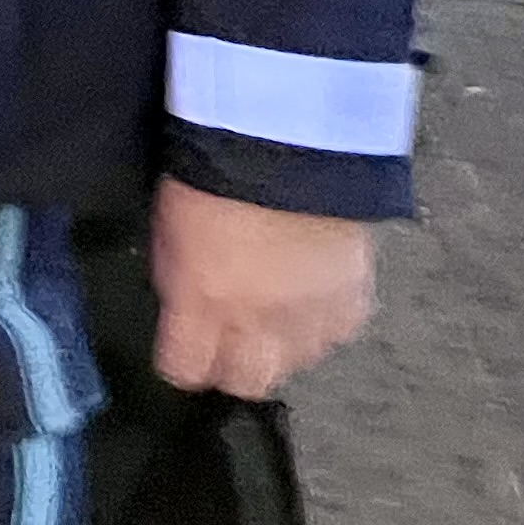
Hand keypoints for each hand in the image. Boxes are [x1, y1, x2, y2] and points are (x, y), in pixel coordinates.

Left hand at [150, 179, 376, 396]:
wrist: (288, 143)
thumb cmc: (213, 172)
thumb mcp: (170, 231)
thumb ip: (180, 282)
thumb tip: (186, 309)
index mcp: (200, 303)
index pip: (186, 369)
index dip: (183, 362)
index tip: (184, 351)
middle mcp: (256, 324)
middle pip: (246, 381)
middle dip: (234, 367)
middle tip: (230, 343)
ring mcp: (309, 318)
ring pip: (296, 364)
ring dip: (282, 345)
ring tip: (275, 314)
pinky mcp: (352, 302)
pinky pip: (337, 333)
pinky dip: (324, 323)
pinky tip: (313, 298)